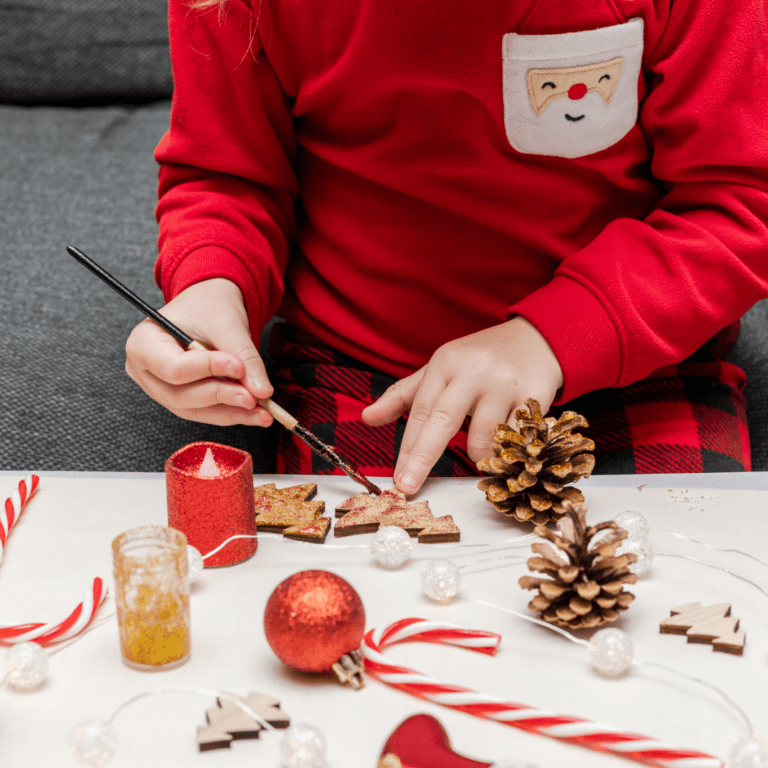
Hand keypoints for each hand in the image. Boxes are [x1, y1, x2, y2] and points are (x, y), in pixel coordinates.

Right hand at [125, 278, 273, 425]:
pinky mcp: (179, 400)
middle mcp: (144, 371)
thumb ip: (244, 356)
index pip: (173, 368)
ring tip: (263, 413)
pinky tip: (257, 414)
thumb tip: (262, 391)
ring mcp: (159, 389)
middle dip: (221, 396)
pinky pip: (204, 413)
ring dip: (230, 413)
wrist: (208, 308)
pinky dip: (231, 414)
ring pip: (194, 410)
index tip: (239, 366)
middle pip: (181, 395)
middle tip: (255, 397)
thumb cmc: (209, 308)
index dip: (207, 370)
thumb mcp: (227, 323)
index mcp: (143, 343)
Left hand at [362, 317, 562, 493]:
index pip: (420, 411)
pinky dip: (507, 450)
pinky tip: (509, 439)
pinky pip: (514, 440)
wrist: (537, 340)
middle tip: (408, 486)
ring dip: (480, 456)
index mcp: (445, 363)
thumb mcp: (440, 369)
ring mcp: (504, 383)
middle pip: (442, 421)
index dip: (408, 448)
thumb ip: (403, 396)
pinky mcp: (533, 397)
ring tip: (485, 444)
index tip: (398, 478)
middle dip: (423, 458)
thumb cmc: (481, 360)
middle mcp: (472, 371)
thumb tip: (367, 418)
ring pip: (484, 439)